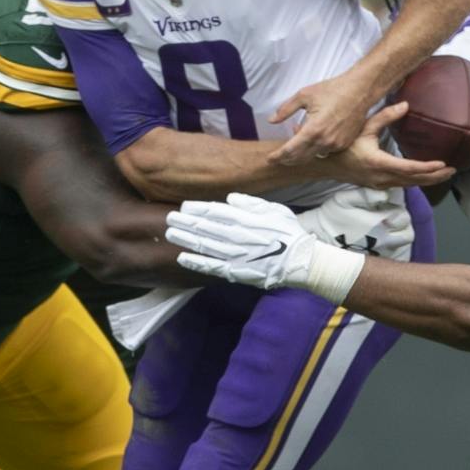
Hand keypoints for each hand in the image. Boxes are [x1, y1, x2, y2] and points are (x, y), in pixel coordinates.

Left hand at [165, 194, 316, 289]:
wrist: (300, 261)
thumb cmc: (289, 233)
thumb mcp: (274, 209)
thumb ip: (251, 203)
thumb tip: (229, 198)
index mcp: (244, 219)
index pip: (214, 211)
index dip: (197, 209)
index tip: (184, 206)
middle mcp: (235, 235)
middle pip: (204, 227)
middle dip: (184, 222)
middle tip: (169, 218)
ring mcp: (233, 254)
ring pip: (204, 244)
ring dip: (185, 239)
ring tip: (170, 233)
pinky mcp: (235, 271)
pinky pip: (211, 266)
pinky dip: (195, 262)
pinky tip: (182, 257)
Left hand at [269, 69, 380, 164]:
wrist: (360, 91)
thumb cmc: (333, 90)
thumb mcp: (304, 95)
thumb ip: (285, 110)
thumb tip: (272, 120)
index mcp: (313, 129)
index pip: (290, 150)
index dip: (278, 156)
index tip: (270, 158)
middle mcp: (325, 141)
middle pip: (301, 158)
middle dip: (287, 159)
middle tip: (277, 158)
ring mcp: (336, 144)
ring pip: (313, 156)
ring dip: (302, 153)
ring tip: (295, 144)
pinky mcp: (344, 144)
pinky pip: (326, 152)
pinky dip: (316, 149)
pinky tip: (312, 140)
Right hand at [298, 186, 415, 261]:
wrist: (317, 240)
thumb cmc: (331, 217)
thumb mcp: (344, 198)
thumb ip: (367, 194)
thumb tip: (386, 195)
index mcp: (380, 221)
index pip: (404, 217)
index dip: (398, 213)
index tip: (386, 212)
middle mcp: (384, 238)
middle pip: (408, 234)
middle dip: (402, 228)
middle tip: (389, 224)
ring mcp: (380, 252)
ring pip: (401, 247)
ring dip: (397, 239)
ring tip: (384, 234)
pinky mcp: (374, 261)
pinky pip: (392, 258)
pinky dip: (390, 251)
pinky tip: (378, 245)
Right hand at [318, 101, 454, 188]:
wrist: (323, 164)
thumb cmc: (341, 145)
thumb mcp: (363, 127)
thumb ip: (385, 117)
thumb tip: (406, 105)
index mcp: (378, 163)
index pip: (409, 168)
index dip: (428, 168)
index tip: (443, 164)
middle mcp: (381, 177)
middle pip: (414, 180)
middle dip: (435, 177)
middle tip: (452, 170)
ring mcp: (380, 183)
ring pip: (409, 184)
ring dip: (428, 180)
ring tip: (444, 174)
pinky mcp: (378, 185)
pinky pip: (402, 185)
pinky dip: (416, 181)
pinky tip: (425, 176)